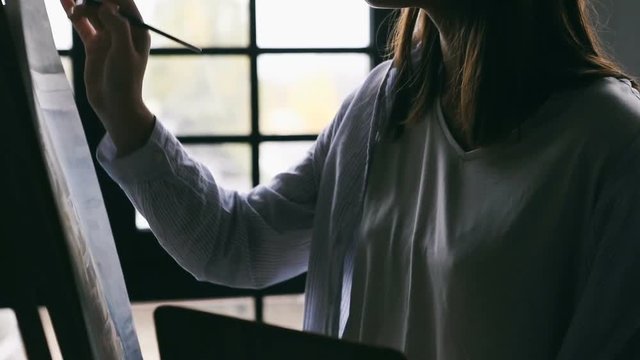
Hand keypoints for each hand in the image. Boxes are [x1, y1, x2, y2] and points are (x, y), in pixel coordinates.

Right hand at [62, 0, 154, 155]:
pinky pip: (83, 24)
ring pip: (93, 12)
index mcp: (137, 30)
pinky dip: (74, 13)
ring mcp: (107, 37)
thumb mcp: (124, 51)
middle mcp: (123, 31)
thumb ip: (118, 26)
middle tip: (82, 3)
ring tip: (73, 8)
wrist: (114, 104)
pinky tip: (65, 2)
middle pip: (106, 4)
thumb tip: (106, 5)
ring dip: (82, 5)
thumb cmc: (125, 80)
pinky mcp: (94, 45)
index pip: (124, 2)